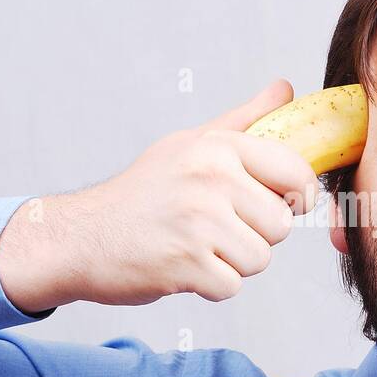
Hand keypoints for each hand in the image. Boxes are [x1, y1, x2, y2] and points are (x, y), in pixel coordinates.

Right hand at [0, 79, 320, 312]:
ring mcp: (200, 222)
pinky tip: (182, 266)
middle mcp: (211, 179)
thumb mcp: (189, 144)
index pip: (296, 174)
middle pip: (280, 225)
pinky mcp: (188, 264)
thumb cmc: (140, 194)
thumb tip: (285, 90)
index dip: (296, 198)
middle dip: (254, 235)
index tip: (278, 205)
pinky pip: (231, 286)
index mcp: (218, 147)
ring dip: (232, 263)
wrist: (80, 236)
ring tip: (197, 246)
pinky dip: (210, 286)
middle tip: (214, 228)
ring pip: (259, 259)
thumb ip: (243, 120)